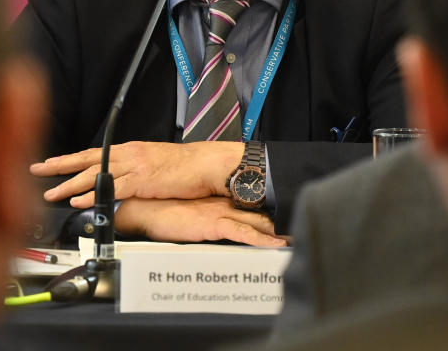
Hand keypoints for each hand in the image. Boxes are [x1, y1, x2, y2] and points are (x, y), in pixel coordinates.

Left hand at [29, 141, 243, 207]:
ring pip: (94, 174)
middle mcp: (128, 154)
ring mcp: (134, 166)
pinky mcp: (142, 180)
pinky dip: (92, 194)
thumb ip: (135, 171)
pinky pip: (111, 188)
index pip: (93, 153)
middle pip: (86, 158)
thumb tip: (122, 182)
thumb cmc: (186, 166)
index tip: (51, 162)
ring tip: (51, 193)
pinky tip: (78, 201)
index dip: (70, 159)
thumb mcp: (154, 163)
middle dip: (59, 165)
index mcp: (130, 150)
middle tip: (37, 169)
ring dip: (69, 185)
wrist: (206, 164)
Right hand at [114, 197, 286, 246]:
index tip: (290, 214)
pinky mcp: (213, 224)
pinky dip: (261, 238)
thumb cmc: (163, 214)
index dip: (273, 211)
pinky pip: (243, 232)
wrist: (145, 211)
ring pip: (258, 222)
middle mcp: (225, 206)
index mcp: (221, 202)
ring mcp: (220, 214)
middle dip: (282, 220)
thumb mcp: (192, 219)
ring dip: (279, 230)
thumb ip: (208, 222)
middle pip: (260, 213)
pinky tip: (276, 244)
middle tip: (302, 224)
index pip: (252, 206)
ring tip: (298, 236)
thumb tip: (217, 229)